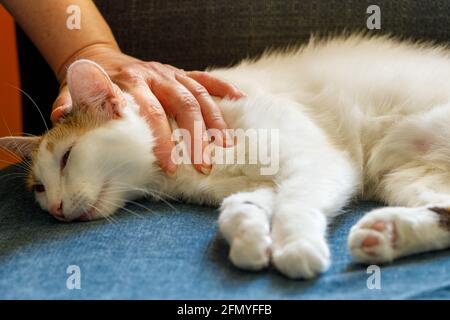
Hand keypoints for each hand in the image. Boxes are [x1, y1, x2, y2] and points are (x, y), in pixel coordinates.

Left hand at [51, 44, 243, 174]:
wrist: (102, 59)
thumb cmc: (90, 85)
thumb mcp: (74, 93)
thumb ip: (70, 104)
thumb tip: (61, 117)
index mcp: (130, 83)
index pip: (151, 114)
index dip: (160, 141)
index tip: (168, 167)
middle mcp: (154, 75)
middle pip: (183, 106)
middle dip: (196, 137)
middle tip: (204, 165)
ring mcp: (170, 73)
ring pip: (199, 95)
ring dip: (214, 121)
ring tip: (225, 146)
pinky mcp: (181, 73)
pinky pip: (205, 78)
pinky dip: (222, 88)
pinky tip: (238, 101)